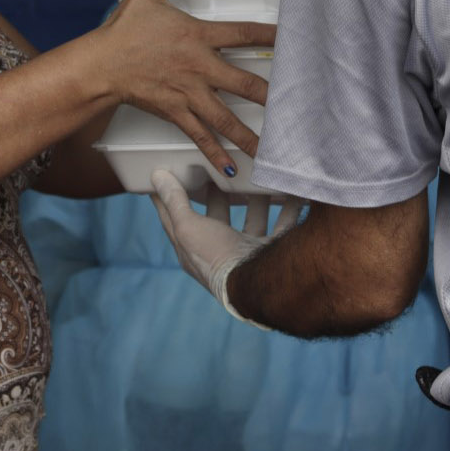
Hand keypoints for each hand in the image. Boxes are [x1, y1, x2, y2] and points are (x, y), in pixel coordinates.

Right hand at [92, 0, 276, 177]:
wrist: (100, 64)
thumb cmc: (123, 29)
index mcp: (197, 36)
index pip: (242, 33)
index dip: (270, 35)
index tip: (293, 40)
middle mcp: (198, 67)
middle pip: (244, 83)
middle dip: (272, 97)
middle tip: (296, 107)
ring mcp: (188, 93)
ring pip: (226, 118)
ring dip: (250, 135)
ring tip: (273, 151)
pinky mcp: (175, 113)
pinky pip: (199, 135)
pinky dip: (215, 152)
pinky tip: (231, 167)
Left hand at [150, 169, 294, 327]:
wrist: (256, 285)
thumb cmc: (215, 256)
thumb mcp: (187, 226)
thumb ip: (174, 201)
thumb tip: (157, 176)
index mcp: (192, 248)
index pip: (175, 217)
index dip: (169, 196)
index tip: (167, 171)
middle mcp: (219, 250)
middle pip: (218, 215)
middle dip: (219, 192)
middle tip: (222, 165)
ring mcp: (246, 251)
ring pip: (252, 218)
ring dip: (257, 198)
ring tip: (260, 173)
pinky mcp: (271, 252)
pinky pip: (282, 225)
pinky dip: (289, 208)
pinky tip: (293, 190)